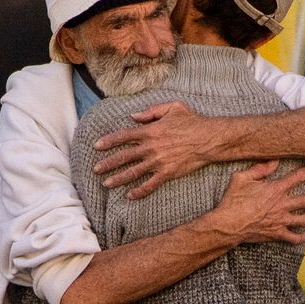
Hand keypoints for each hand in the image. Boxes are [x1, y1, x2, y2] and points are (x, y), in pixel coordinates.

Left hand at [91, 100, 228, 197]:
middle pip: (124, 156)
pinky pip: (150, 184)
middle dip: (108, 163)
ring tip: (106, 184)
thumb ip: (151, 111)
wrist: (209, 139)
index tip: (97, 146)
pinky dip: (139, 191)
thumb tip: (133, 116)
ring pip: (133, 172)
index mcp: (150, 131)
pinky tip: (130, 196)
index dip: (108, 141)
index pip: (123, 136)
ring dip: (118, 179)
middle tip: (95, 169)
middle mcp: (150, 148)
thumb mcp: (172, 107)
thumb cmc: (192, 121)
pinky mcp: (167, 173)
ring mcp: (158, 162)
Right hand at [206, 161, 304, 250]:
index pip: (298, 177)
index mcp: (276, 189)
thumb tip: (274, 161)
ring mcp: (281, 220)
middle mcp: (282, 204)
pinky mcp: (277, 234)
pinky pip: (295, 238)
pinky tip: (302, 233)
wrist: (228, 224)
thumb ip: (260, 169)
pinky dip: (301, 236)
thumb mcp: (241, 178)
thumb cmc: (233, 200)